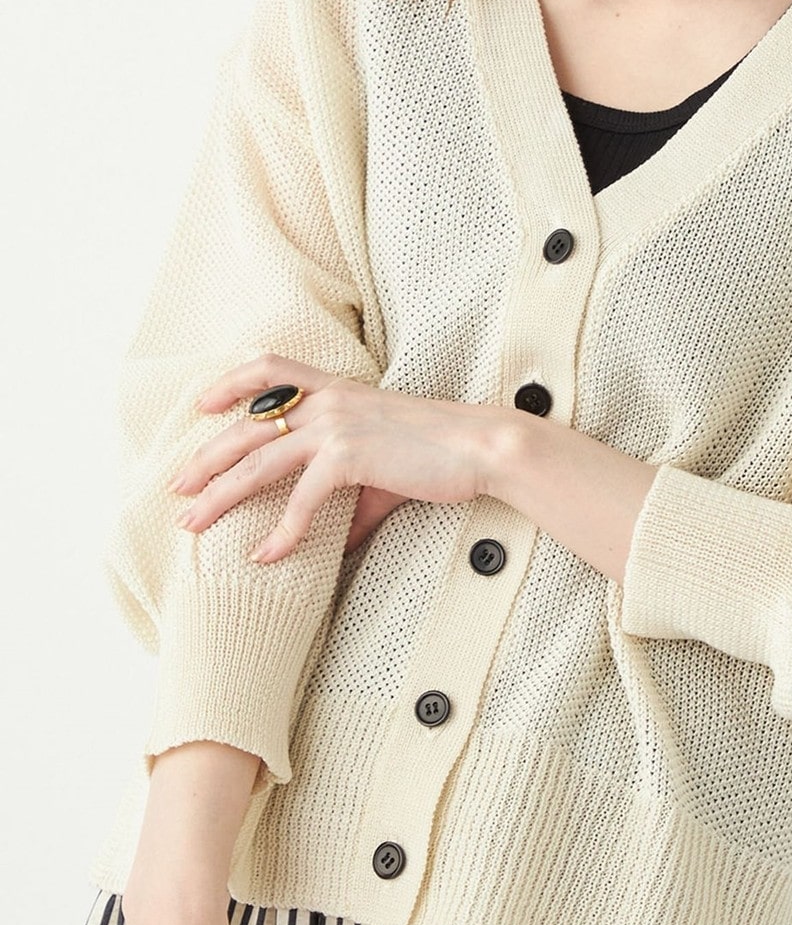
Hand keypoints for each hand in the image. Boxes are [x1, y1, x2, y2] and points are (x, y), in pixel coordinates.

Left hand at [169, 354, 508, 562]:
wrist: (481, 447)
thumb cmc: (440, 454)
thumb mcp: (385, 470)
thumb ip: (351, 501)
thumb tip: (332, 545)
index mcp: (337, 390)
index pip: (271, 369)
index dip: (230, 383)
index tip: (203, 405)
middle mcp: (328, 401)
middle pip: (246, 424)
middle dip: (205, 457)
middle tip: (177, 487)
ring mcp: (336, 426)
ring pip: (257, 460)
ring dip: (219, 494)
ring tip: (192, 522)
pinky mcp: (349, 456)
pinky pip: (300, 499)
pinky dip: (280, 532)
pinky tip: (265, 554)